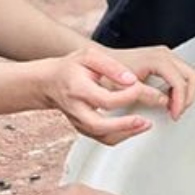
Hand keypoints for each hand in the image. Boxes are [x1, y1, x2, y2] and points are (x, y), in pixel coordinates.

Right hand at [33, 47, 168, 144]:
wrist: (50, 82)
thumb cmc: (71, 68)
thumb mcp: (89, 56)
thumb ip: (111, 66)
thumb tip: (130, 79)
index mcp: (77, 89)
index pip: (104, 99)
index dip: (126, 96)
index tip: (140, 89)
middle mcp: (76, 109)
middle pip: (99, 125)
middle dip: (124, 125)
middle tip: (144, 120)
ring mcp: (78, 121)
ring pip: (101, 136)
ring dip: (125, 133)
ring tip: (144, 125)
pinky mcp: (83, 128)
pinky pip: (101, 138)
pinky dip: (120, 136)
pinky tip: (134, 129)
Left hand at [92, 44, 194, 121]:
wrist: (97, 61)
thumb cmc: (107, 72)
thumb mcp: (126, 88)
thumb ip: (147, 96)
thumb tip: (164, 103)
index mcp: (157, 60)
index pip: (180, 82)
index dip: (180, 101)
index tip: (174, 114)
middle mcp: (163, 54)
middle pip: (191, 76)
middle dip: (187, 97)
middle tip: (177, 112)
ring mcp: (165, 55)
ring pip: (189, 75)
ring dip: (185, 93)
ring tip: (174, 108)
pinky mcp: (164, 60)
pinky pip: (182, 74)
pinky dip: (180, 88)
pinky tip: (170, 99)